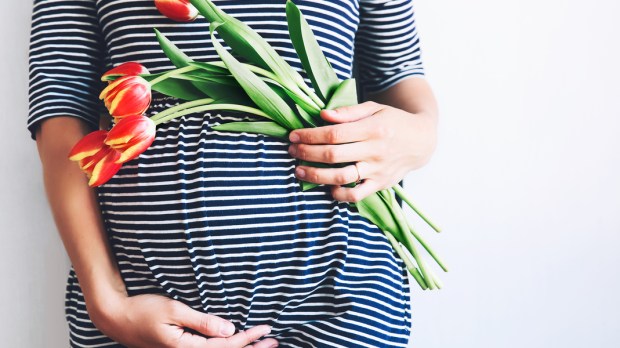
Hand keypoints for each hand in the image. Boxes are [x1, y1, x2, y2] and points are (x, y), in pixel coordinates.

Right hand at [90, 293, 277, 347]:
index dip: (248, 338)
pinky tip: (234, 341)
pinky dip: (226, 347)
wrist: (115, 317)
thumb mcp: (173, 311)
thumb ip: (202, 321)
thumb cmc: (142, 311)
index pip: (225, 346)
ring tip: (262, 344)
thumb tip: (229, 328)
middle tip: (274, 342)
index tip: (266, 329)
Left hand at [288, 101, 436, 201]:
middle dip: (306, 153)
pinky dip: (340, 195)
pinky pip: (357, 195)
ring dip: (316, 175)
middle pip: (333, 155)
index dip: (310, 135)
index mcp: (373, 129)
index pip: (334, 134)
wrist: (422, 141)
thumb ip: (349, 113)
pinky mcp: (381, 184)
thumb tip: (323, 115)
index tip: (293, 135)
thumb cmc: (393, 121)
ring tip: (298, 170)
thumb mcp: (374, 108)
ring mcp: (378, 170)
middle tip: (291, 150)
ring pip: (341, 177)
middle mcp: (375, 151)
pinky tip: (327, 187)